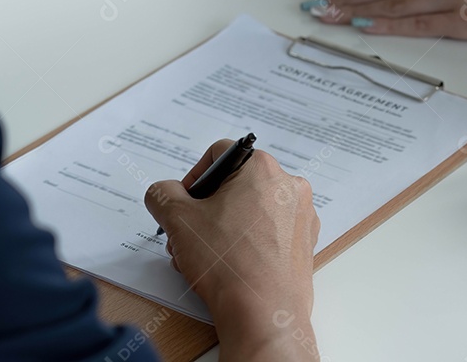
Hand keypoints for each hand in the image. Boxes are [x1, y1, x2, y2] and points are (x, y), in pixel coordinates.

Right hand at [146, 141, 320, 360]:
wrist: (263, 313)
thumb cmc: (228, 262)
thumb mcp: (178, 219)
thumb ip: (162, 194)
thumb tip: (163, 192)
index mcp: (263, 168)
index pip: (219, 154)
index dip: (193, 178)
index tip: (183, 203)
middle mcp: (289, 186)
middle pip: (235, 185)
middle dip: (205, 210)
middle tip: (187, 235)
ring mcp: (300, 216)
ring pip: (250, 210)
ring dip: (221, 228)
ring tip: (202, 256)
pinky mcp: (304, 243)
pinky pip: (268, 232)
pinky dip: (246, 242)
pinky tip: (227, 266)